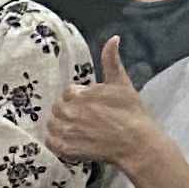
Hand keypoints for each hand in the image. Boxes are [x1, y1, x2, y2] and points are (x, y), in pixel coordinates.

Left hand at [42, 43, 163, 177]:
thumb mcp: (122, 83)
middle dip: (71, 111)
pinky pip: (51, 142)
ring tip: (83, 130)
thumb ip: (111, 61)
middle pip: (58, 108)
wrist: (137, 143)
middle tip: (89, 119)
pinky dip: (58, 142)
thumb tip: (113, 38)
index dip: (81, 99)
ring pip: (52, 124)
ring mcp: (65, 131)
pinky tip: (75, 141)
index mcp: (78, 94)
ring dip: (63, 126)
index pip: (69, 93)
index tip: (94, 106)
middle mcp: (68, 111)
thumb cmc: (132, 113)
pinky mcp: (64, 148)